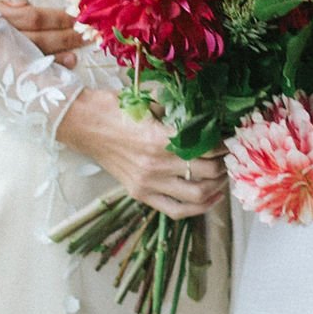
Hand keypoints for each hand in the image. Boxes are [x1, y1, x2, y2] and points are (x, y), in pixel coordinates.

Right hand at [0, 0, 83, 63]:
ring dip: (58, 57)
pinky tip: (65, 67)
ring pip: (31, 58)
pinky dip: (47, 70)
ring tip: (78, 54)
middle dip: (64, 38)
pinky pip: (25, 70)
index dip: (56, 18)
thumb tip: (21, 2)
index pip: (31, 17)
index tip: (77, 16)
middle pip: (35, 41)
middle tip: (88, 36)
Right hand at [58, 87, 223, 218]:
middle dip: (223, 165)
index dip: (222, 145)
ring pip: (196, 196)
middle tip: (229, 158)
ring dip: (216, 188)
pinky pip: (176, 211)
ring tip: (222, 177)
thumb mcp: (148, 102)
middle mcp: (155, 166)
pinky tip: (210, 199)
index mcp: (159, 139)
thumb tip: (205, 115)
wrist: (83, 125)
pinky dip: (197, 208)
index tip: (229, 140)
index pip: (205, 148)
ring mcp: (147, 184)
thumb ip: (177, 111)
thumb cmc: (114, 109)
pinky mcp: (140, 194)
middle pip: (206, 173)